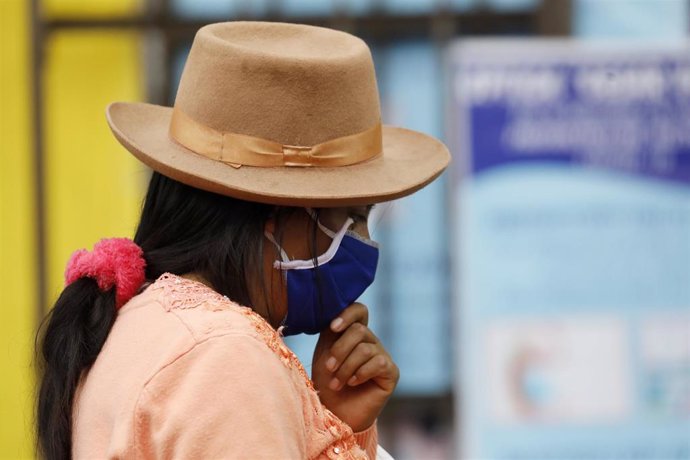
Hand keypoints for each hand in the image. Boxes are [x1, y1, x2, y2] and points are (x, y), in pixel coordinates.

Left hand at [311, 303, 398, 431]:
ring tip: (337, 382)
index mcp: (354, 333)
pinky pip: (378, 363)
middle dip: (340, 350)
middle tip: (329, 368)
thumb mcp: (325, 352)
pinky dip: (360, 374)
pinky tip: (353, 383)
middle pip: (359, 330)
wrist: (335, 413)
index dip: (348, 314)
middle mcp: (370, 341)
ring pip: (364, 349)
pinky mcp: (391, 372)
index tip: (333, 328)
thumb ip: (331, 331)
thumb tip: (334, 311)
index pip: (359, 310)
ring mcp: (382, 355)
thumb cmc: (327, 382)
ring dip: (345, 367)